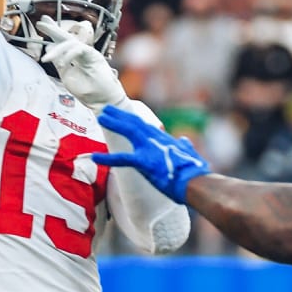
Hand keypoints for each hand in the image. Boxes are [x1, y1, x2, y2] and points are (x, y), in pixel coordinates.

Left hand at [35, 15, 125, 111]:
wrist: (101, 101)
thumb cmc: (87, 91)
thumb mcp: (66, 76)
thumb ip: (59, 63)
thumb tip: (49, 48)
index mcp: (74, 57)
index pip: (62, 43)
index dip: (52, 33)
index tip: (41, 24)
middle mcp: (81, 52)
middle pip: (66, 37)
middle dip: (53, 29)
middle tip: (41, 22)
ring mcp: (88, 53)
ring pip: (71, 43)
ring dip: (57, 50)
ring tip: (46, 59)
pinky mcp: (95, 56)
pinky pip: (79, 49)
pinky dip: (69, 55)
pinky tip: (62, 63)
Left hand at [91, 106, 210, 203]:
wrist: (196, 182)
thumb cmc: (195, 172)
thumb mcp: (191, 154)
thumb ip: (185, 146)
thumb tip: (184, 141)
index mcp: (165, 139)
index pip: (146, 126)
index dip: (133, 120)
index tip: (124, 115)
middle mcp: (156, 139)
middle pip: (135, 123)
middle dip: (120, 115)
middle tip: (107, 109)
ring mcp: (150, 148)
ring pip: (129, 131)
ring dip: (114, 123)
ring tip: (101, 117)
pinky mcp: (145, 161)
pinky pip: (122, 158)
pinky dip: (107, 158)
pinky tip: (94, 157)